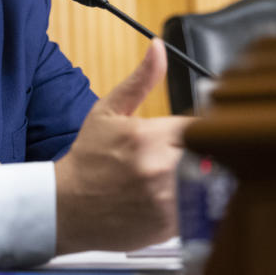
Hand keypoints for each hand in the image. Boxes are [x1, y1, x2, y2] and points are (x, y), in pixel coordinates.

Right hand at [54, 39, 191, 253]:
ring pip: (207, 182)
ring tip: (181, 177)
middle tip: (188, 155)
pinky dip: (192, 203)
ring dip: (200, 178)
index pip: (202, 124)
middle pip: (210, 154)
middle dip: (203, 151)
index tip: (192, 132)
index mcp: (150, 136)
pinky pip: (197, 210)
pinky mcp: (169, 226)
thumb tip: (159, 48)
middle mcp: (161, 169)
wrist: (65, 208)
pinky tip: (173, 197)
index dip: (201, 127)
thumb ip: (141, 80)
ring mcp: (166, 201)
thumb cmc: (88, 158)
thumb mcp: (109, 111)